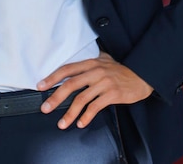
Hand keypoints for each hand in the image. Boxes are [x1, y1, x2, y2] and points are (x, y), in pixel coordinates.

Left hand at [37, 51, 152, 129]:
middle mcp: (95, 71)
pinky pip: (95, 107)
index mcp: (90, 63)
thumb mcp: (103, 60)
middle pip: (71, 84)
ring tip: (62, 123)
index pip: (67, 69)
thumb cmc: (120, 70)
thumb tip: (71, 68)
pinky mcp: (112, 94)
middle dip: (56, 97)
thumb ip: (88, 63)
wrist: (141, 76)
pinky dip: (86, 116)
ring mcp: (104, 83)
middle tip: (46, 107)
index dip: (53, 77)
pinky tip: (81, 123)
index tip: (41, 86)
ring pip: (82, 99)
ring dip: (70, 113)